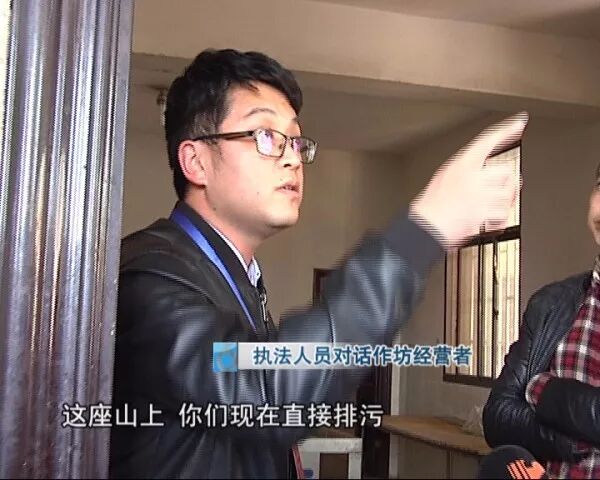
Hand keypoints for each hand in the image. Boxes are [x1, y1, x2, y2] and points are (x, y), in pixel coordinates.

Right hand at [409, 112, 527, 248]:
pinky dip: (499, 221)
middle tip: (500, 192)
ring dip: (502, 204)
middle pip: (506, 172)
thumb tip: (481, 172)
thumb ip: (464, 172)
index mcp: (461, 165)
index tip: (520, 122)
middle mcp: (473, 177)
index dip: (506, 130)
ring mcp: (480, 195)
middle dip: (507, 184)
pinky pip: (504, 214)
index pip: (487, 141)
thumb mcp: (443, 178)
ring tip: (488, 210)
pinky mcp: (485, 213)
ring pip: (508, 195)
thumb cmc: (430, 207)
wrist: (426, 228)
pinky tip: (489, 222)